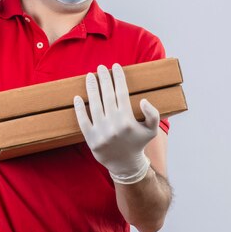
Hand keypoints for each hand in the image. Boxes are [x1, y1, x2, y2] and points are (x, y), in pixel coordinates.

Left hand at [74, 63, 160, 183]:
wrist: (125, 165)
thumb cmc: (138, 143)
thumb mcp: (151, 130)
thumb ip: (153, 115)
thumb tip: (143, 100)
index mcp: (128, 120)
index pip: (122, 93)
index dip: (118, 78)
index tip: (115, 67)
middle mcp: (114, 125)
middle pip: (107, 96)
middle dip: (104, 79)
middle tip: (101, 67)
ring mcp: (101, 132)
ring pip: (94, 105)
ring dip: (91, 89)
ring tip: (90, 76)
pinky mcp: (91, 139)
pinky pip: (83, 121)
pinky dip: (79, 109)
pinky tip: (77, 97)